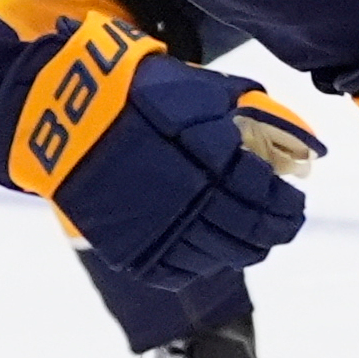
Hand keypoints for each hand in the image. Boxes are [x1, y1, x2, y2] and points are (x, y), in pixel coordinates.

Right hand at [0, 13, 323, 288]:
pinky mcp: (131, 248)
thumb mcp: (196, 88)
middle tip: (286, 223)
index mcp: (209, 157)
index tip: (295, 201)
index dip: (286, 203)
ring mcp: (159, 228)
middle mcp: (189, 199)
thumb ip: (246, 108)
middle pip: (249, 229)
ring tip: (257, 240)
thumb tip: (298, 134)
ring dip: (247, 249)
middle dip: (276, 228)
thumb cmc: (134, 92)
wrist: (60, 115)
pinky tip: (213, 250)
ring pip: (221, 255)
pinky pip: (181, 269)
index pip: (265, 194)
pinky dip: (205, 263)